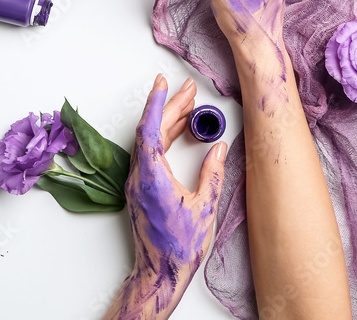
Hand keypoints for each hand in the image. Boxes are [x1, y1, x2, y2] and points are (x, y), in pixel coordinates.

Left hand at [103, 74, 226, 319]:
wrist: (159, 274)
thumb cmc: (180, 247)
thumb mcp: (204, 208)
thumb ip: (213, 174)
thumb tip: (219, 148)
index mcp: (153, 178)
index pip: (151, 130)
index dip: (157, 103)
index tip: (163, 83)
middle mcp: (140, 177)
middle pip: (151, 132)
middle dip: (169, 107)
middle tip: (186, 89)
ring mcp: (137, 184)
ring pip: (149, 142)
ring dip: (166, 122)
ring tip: (187, 106)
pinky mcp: (140, 190)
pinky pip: (149, 155)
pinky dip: (163, 138)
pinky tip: (177, 133)